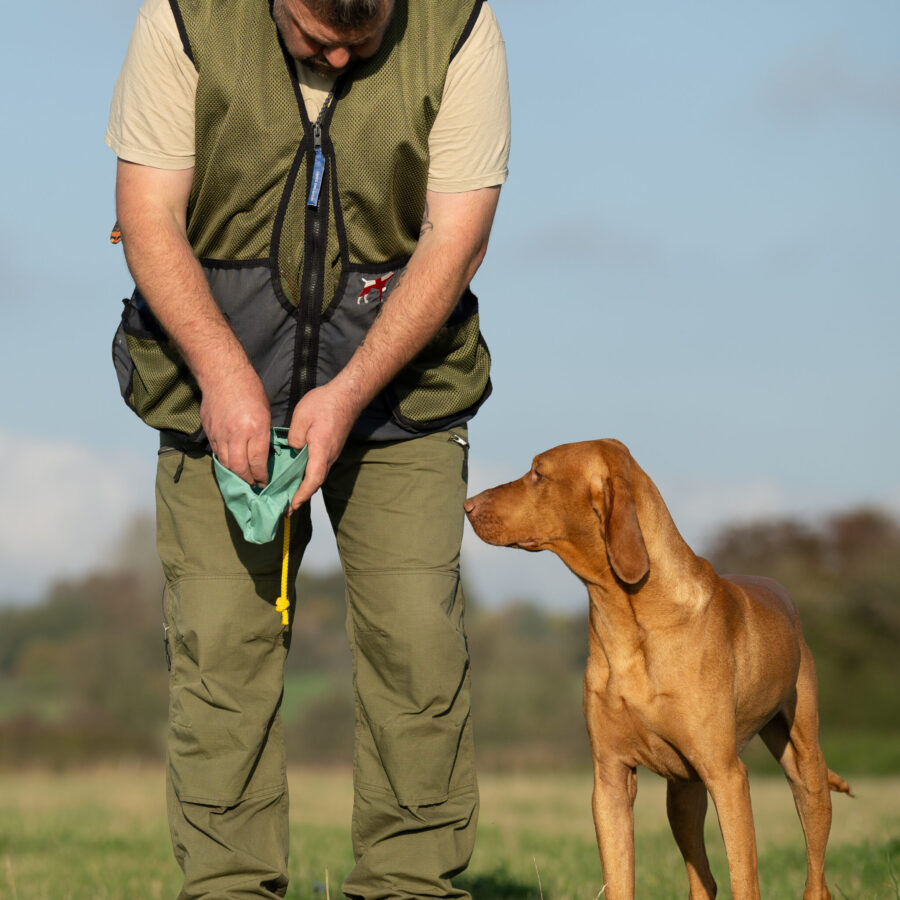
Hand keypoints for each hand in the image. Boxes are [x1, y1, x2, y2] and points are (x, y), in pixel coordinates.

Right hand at [200, 362, 270, 485]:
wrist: (222, 374)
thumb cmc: (249, 390)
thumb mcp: (265, 412)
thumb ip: (262, 434)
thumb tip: (262, 454)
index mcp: (255, 428)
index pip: (257, 461)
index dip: (260, 475)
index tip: (264, 482)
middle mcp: (236, 434)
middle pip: (239, 467)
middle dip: (247, 479)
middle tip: (252, 485)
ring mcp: (220, 433)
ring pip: (225, 462)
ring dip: (234, 473)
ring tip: (242, 478)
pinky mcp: (209, 430)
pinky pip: (216, 451)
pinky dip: (223, 460)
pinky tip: (230, 463)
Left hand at [287, 381, 360, 509]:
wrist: (347, 395)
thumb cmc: (325, 404)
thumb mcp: (302, 418)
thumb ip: (294, 438)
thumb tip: (292, 450)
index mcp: (321, 451)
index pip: (312, 480)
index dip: (302, 495)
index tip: (291, 506)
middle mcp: (329, 456)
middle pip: (315, 482)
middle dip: (301, 497)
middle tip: (286, 509)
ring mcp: (332, 453)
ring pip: (317, 475)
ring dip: (304, 487)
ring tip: (288, 496)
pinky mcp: (331, 448)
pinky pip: (318, 467)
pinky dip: (308, 476)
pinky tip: (297, 476)